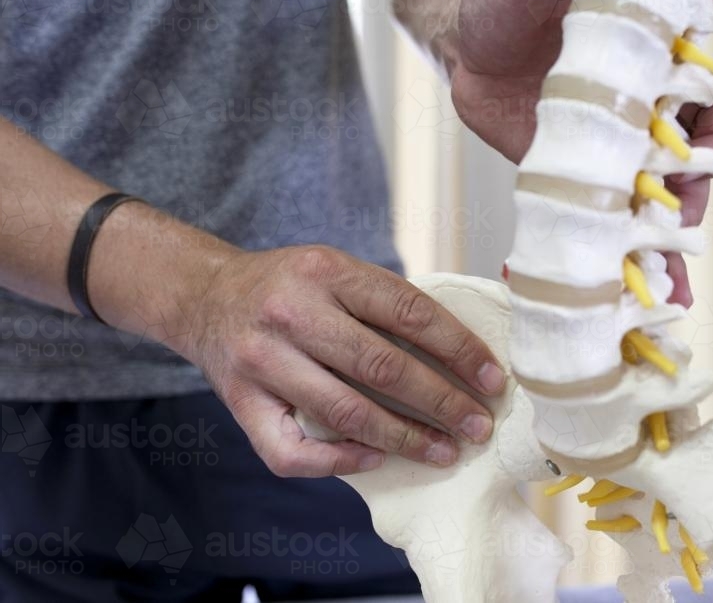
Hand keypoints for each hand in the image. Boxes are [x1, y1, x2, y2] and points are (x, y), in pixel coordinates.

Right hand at [188, 245, 504, 476]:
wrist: (203, 296)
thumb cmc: (288, 286)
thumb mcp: (335, 269)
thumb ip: (383, 301)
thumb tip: (460, 351)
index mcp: (326, 273)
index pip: (409, 312)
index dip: (459, 348)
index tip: (492, 379)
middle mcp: (292, 314)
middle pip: (383, 366)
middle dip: (442, 402)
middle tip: (478, 425)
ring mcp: (262, 362)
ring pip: (346, 412)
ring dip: (405, 439)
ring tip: (445, 451)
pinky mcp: (241, 403)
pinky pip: (293, 451)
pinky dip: (340, 460)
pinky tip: (377, 459)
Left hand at [449, 0, 712, 305]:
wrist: (466, 39)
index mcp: (652, 57)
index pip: (705, 95)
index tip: (706, 140)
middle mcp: (642, 108)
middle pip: (690, 161)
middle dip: (691, 194)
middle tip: (677, 216)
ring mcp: (614, 151)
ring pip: (658, 202)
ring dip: (668, 245)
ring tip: (665, 287)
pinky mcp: (583, 182)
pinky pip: (610, 224)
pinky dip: (625, 263)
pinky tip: (632, 297)